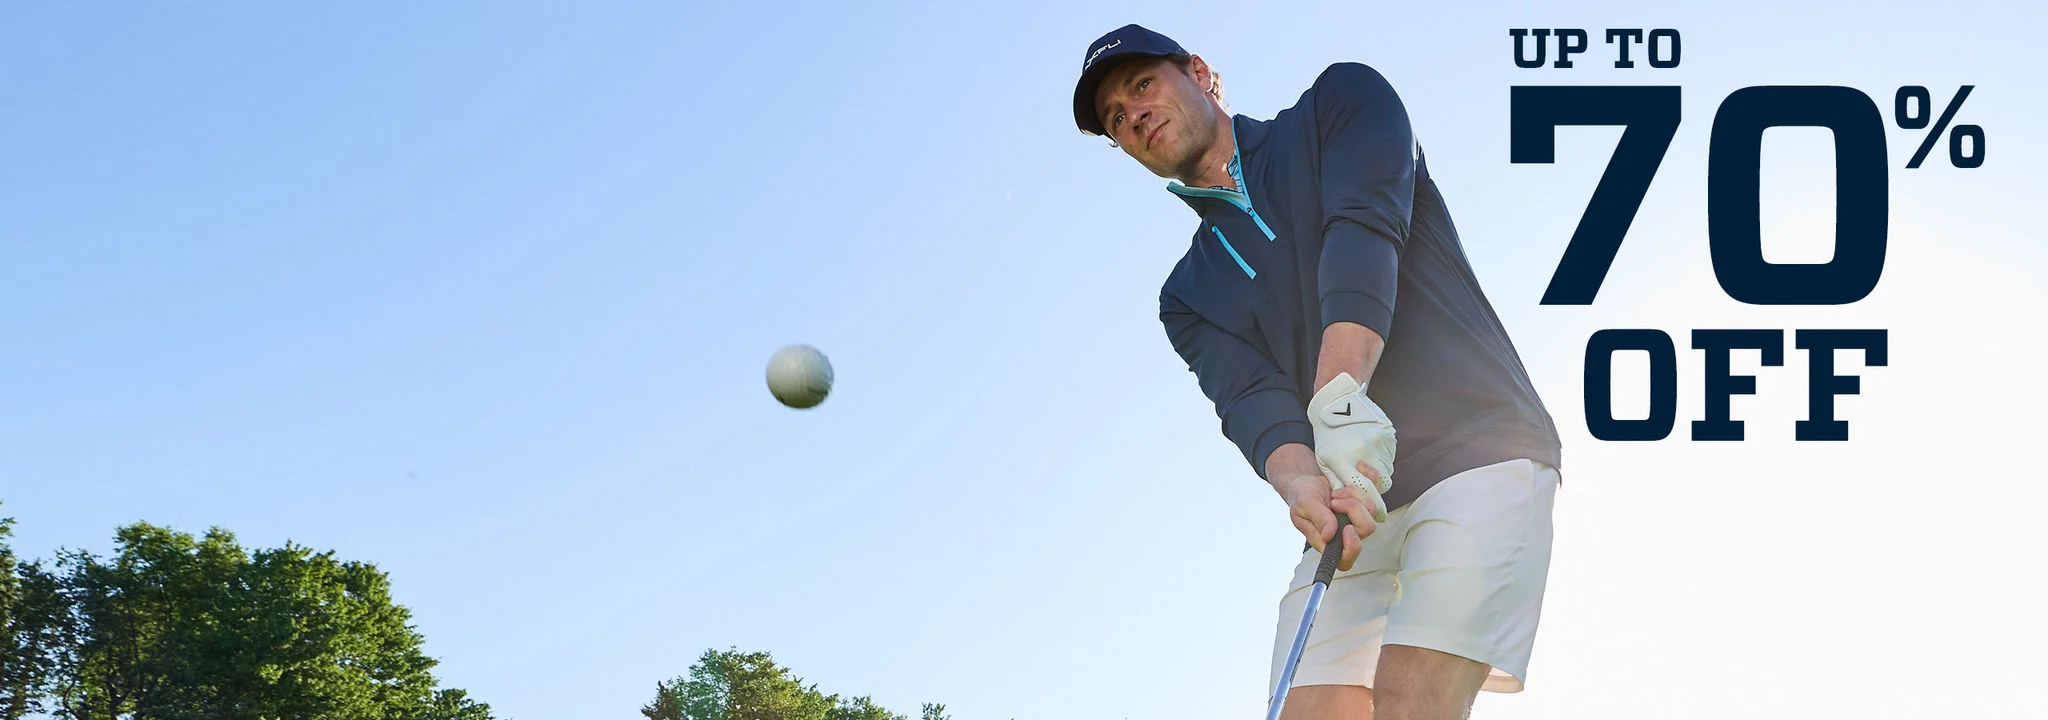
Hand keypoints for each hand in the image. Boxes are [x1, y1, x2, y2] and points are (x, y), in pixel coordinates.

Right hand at [1271, 461, 1381, 571]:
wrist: (1306, 481)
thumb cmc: (1302, 497)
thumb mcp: (1304, 506)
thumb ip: (1318, 519)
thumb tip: (1330, 535)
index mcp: (1328, 543)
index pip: (1346, 560)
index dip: (1352, 547)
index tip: (1346, 528)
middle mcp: (1346, 534)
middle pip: (1367, 529)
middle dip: (1352, 509)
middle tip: (1335, 501)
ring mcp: (1358, 519)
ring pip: (1372, 509)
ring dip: (1354, 494)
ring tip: (1336, 492)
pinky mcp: (1365, 503)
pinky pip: (1377, 491)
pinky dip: (1368, 477)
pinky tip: (1358, 469)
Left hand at [1307, 372, 1396, 521]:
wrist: (1339, 402)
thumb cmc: (1328, 435)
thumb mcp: (1325, 460)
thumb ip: (1337, 482)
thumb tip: (1349, 504)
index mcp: (1343, 459)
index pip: (1364, 490)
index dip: (1370, 504)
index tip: (1375, 513)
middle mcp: (1363, 451)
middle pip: (1381, 484)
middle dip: (1377, 492)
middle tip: (1373, 493)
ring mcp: (1378, 442)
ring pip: (1388, 471)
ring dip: (1380, 475)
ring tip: (1367, 465)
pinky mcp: (1388, 436)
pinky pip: (1390, 457)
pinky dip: (1383, 460)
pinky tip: (1372, 451)